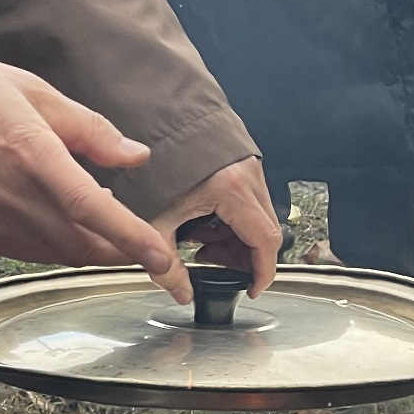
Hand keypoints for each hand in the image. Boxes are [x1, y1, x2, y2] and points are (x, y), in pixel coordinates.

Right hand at [0, 35, 190, 301]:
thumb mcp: (34, 91)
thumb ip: (90, 129)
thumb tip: (137, 156)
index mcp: (31, 155)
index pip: (94, 209)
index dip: (134, 239)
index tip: (165, 262)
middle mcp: (12, 198)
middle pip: (85, 245)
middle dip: (122, 249)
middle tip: (145, 237)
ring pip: (61, 254)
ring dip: (91, 245)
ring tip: (99, 213)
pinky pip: (33, 252)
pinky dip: (58, 244)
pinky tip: (59, 216)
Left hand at [153, 156, 281, 295]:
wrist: (147, 120)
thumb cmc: (150, 162)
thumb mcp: (155, 221)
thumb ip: (167, 265)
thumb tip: (181, 293)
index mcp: (232, 188)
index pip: (266, 242)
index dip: (262, 272)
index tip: (252, 288)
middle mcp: (246, 173)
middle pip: (265, 231)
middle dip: (244, 257)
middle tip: (214, 265)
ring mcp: (245, 164)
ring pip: (257, 216)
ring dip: (235, 238)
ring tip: (200, 244)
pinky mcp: (237, 160)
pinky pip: (247, 200)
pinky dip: (231, 219)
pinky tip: (202, 224)